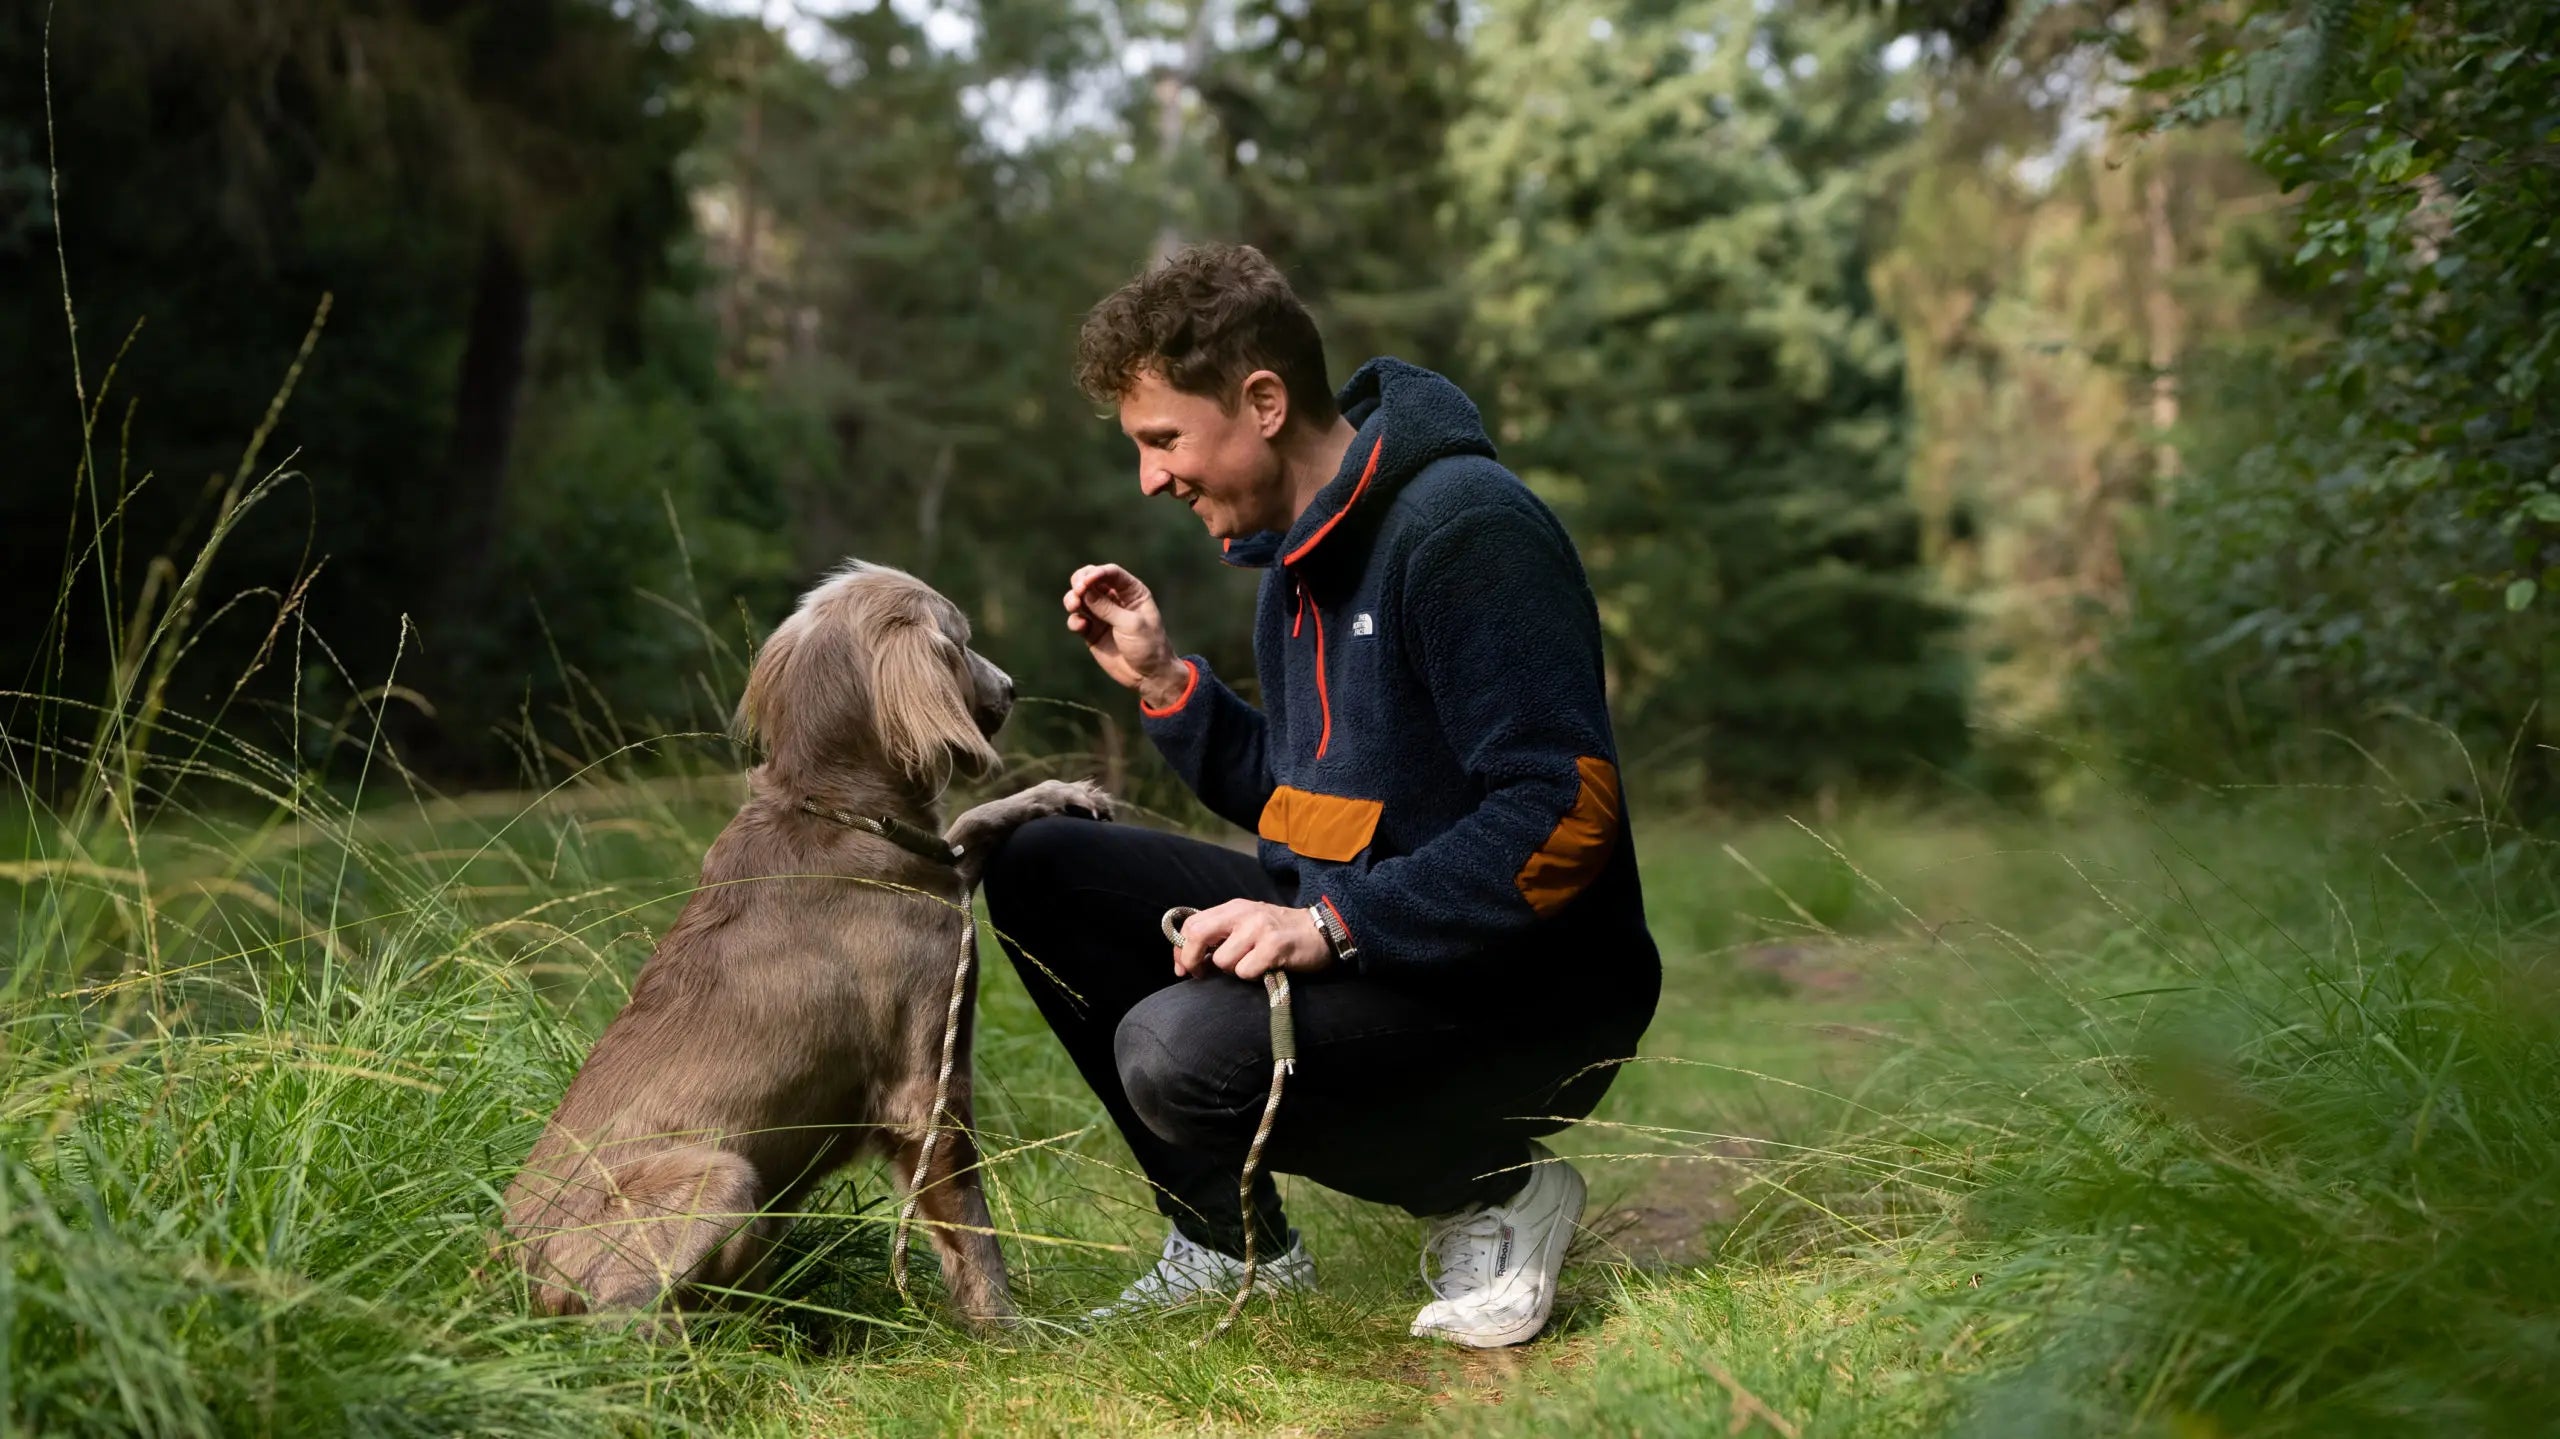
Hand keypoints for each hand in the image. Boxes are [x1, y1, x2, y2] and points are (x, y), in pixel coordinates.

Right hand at [1064, 564, 1185, 706]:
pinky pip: (1077, 620)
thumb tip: (1084, 591)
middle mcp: (1116, 599)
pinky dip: (1075, 620)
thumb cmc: (1148, 646)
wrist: (1148, 676)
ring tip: (1074, 607)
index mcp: (1132, 592)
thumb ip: (1106, 607)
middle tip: (1077, 592)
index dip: (1095, 573)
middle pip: (1091, 580)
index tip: (1085, 583)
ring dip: (1072, 599)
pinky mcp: (1092, 632)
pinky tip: (1081, 627)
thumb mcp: (1130, 624)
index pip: (1111, 573)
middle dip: (1080, 583)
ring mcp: (1102, 615)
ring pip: (1080, 598)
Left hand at [1170, 899, 1336, 981]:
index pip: (1191, 924)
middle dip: (1192, 960)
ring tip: (1250, 965)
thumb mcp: (1247, 925)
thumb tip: (1188, 962)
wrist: (1321, 932)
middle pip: (1197, 935)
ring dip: (1232, 971)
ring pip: (1222, 960)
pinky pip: (1246, 971)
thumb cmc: (1280, 933)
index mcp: (1233, 907)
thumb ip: (1220, 936)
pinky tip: (1265, 969)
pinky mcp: (1274, 945)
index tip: (1183, 968)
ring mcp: (1259, 928)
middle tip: (1202, 975)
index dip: (1181, 949)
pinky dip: (1251, 976)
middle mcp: (1243, 913)